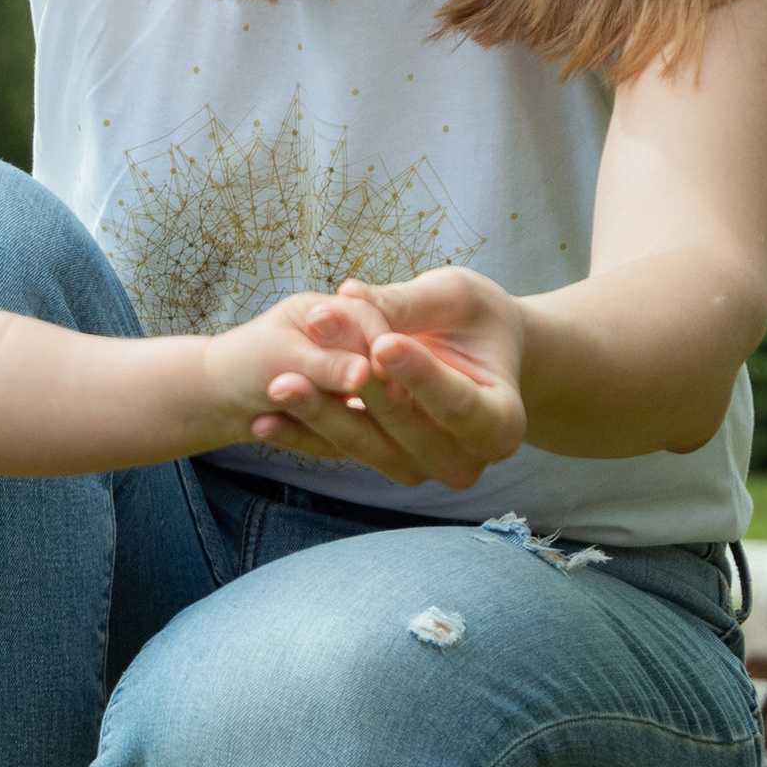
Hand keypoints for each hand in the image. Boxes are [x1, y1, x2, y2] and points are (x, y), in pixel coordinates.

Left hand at [229, 269, 527, 491]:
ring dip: (320, 417)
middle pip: (406, 426)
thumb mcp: (454, 298)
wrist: (475, 356)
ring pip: (368, 446)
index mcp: (502, 420)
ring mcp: (423, 470)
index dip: (419, 374)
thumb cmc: (476, 319)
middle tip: (315, 344)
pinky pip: (341, 454)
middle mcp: (466, 459)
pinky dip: (303, 437)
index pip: (457, 401)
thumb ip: (408, 304)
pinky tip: (265, 421)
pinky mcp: (385, 467)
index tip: (382, 342)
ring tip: (279, 385)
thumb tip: (351, 296)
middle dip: (358, 385)